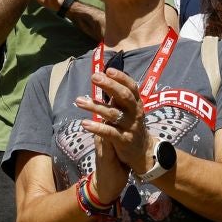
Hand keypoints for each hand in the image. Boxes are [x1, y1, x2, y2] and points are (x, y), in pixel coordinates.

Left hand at [77, 66, 152, 187]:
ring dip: (95, 106)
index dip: (121, 78)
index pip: (131, 87)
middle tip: (94, 77)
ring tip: (79, 101)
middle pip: (124, 96)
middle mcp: (135, 113)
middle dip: (109, 85)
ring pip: (113, 114)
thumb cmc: (130, 126)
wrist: (142, 152)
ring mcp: (130, 127)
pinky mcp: (124, 140)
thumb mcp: (128, 110)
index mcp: (136, 103)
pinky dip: (97, 127)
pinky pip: (109, 132)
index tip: (108, 70)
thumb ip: (118, 96)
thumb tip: (105, 76)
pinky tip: (84, 124)